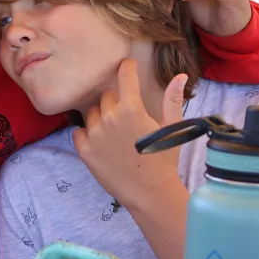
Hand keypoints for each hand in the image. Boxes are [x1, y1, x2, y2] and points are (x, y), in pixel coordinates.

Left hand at [73, 60, 188, 209]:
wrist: (150, 193)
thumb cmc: (164, 160)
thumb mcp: (172, 128)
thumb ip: (172, 99)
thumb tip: (180, 75)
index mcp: (132, 109)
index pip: (124, 76)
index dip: (126, 68)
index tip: (126, 65)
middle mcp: (109, 118)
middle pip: (106, 96)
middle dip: (116, 101)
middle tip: (127, 116)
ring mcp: (94, 134)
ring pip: (92, 113)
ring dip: (101, 117)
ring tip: (114, 132)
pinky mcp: (84, 151)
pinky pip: (78, 131)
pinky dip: (87, 133)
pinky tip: (100, 142)